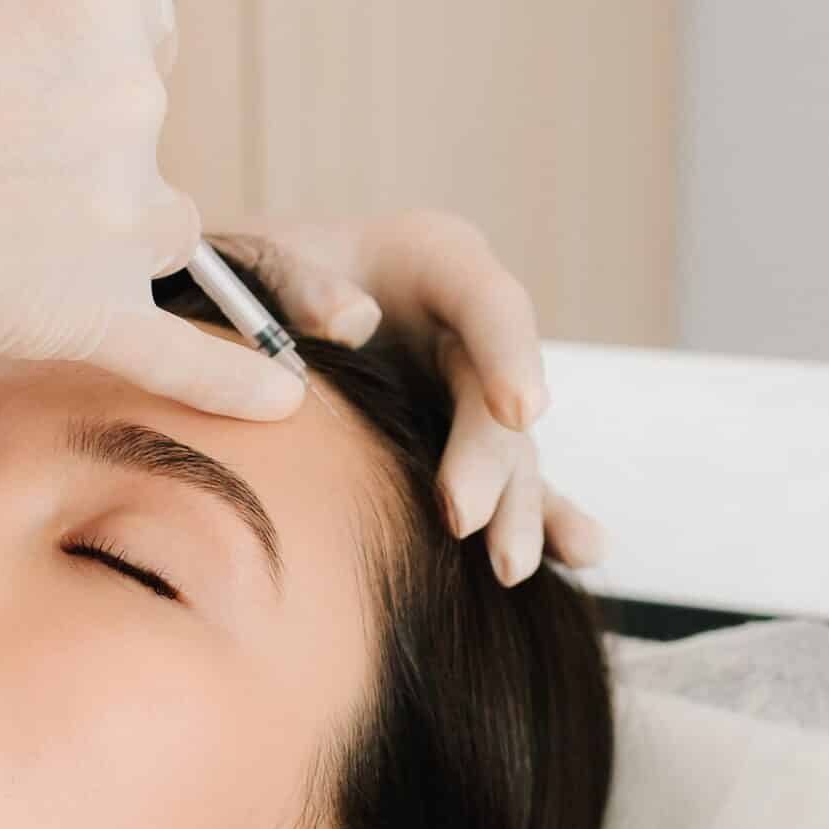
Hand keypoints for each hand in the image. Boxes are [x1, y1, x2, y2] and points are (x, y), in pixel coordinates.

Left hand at [217, 210, 606, 583]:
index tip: (522, 409)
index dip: (511, 354)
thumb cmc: (262, 275)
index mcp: (435, 261)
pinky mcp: (462, 441)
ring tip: (511, 567)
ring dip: (516, 511)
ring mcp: (471, 390)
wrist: (250, 309)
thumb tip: (352, 323)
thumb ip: (301, 281)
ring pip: (508, 453)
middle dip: (486, 460)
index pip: (488, 303)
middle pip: (493, 396)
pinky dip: (539, 519)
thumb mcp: (269, 260)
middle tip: (460, 517)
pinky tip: (578, 556)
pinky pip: (505, 484)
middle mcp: (469, 327)